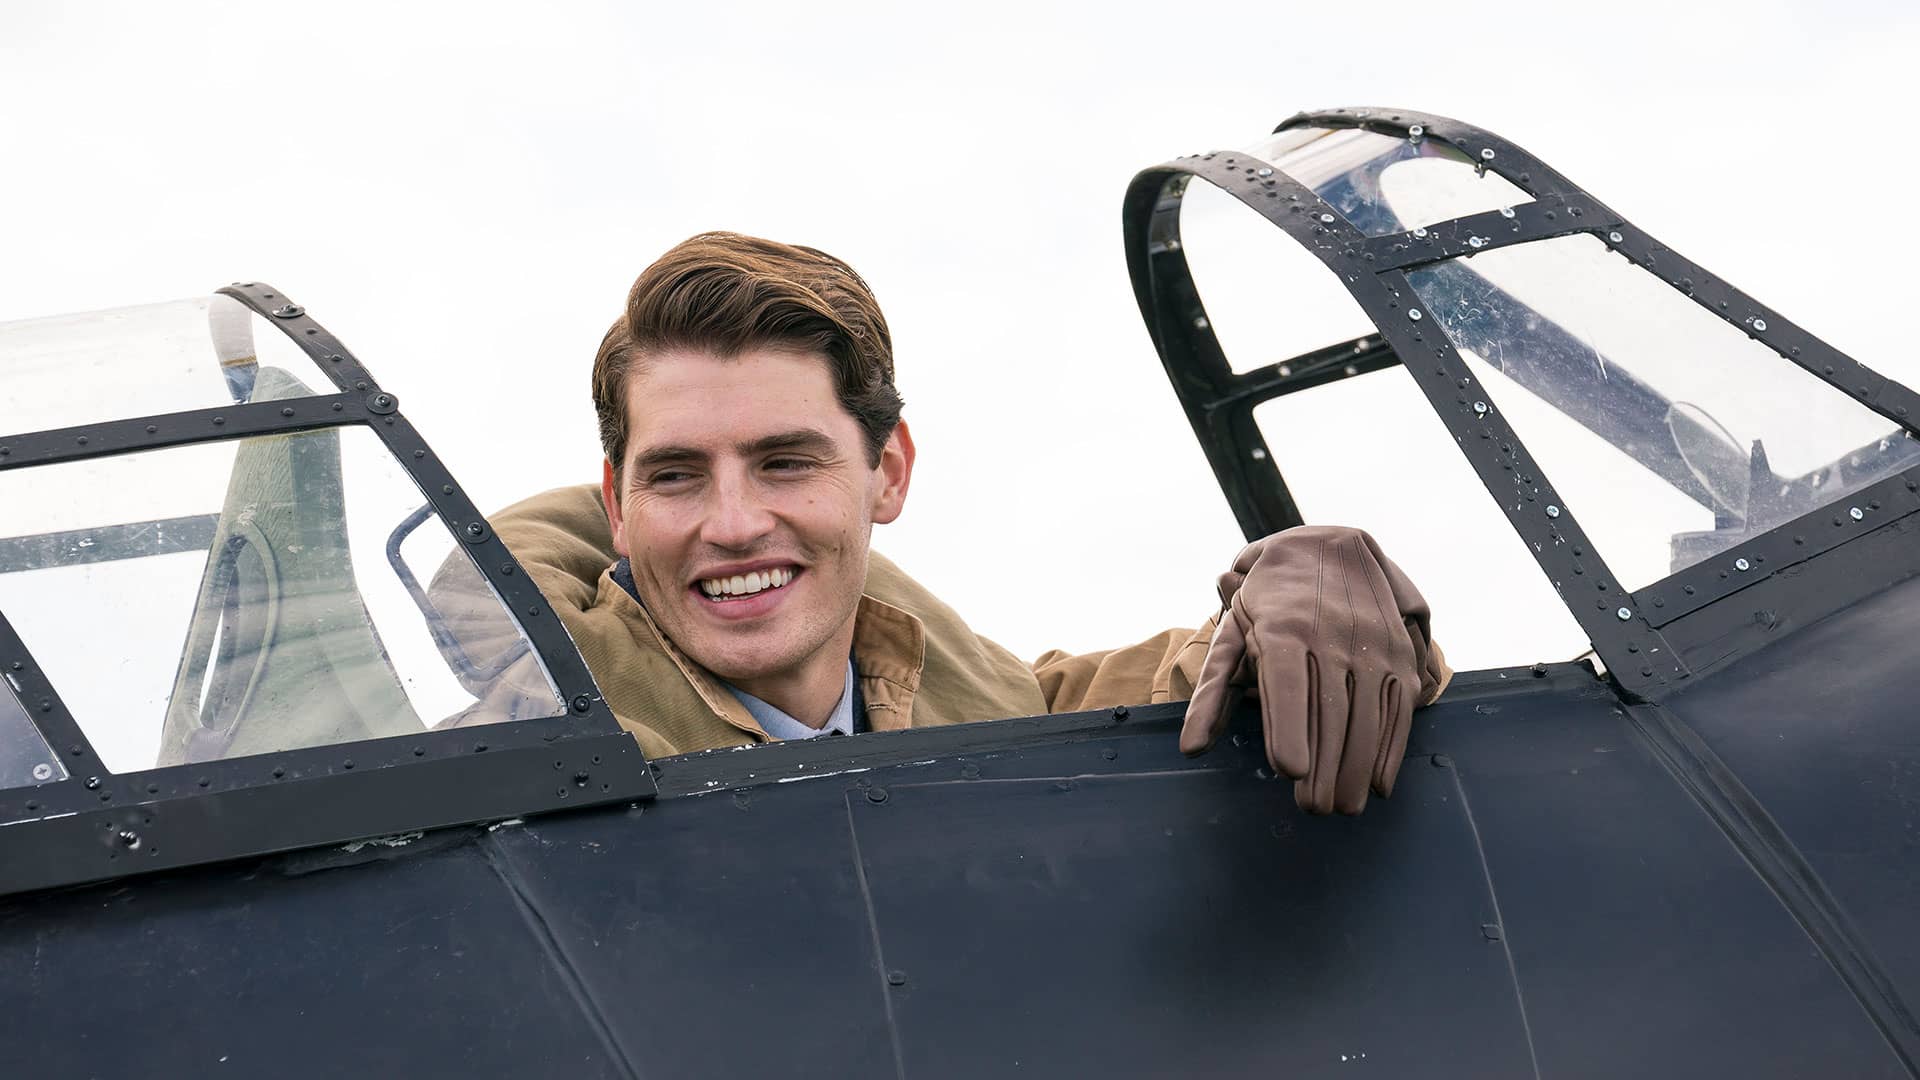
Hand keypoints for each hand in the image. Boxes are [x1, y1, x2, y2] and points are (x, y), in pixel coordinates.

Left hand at [1181, 527, 1436, 813]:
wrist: (1327, 545)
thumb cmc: (1267, 601)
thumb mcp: (1231, 634)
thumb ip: (1212, 692)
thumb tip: (1191, 748)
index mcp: (1281, 628)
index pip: (1287, 686)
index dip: (1290, 729)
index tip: (1290, 772)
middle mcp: (1330, 633)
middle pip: (1330, 710)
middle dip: (1325, 767)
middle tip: (1313, 809)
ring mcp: (1370, 641)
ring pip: (1368, 713)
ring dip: (1358, 767)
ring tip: (1343, 806)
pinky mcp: (1398, 650)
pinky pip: (1398, 705)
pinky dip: (1390, 748)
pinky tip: (1379, 784)